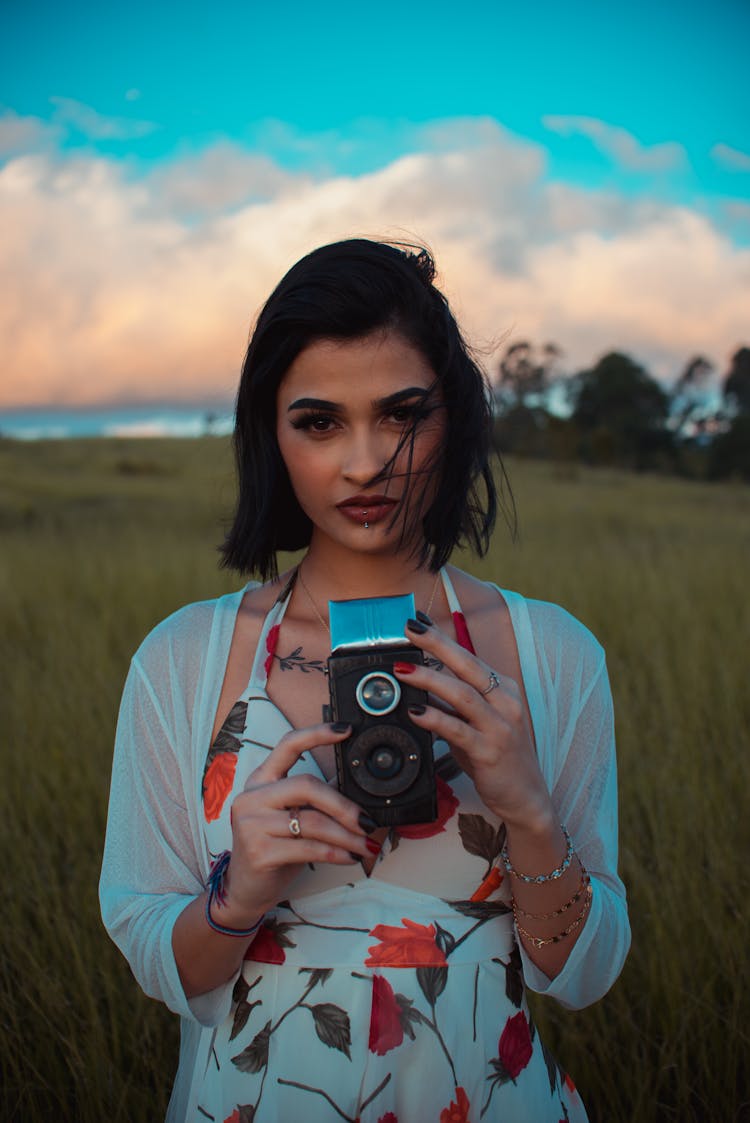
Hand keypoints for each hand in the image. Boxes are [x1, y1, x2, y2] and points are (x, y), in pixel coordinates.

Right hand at [220, 722, 369, 924]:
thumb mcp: (292, 815)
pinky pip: (308, 848)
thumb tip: (355, 779)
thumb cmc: (274, 847)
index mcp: (262, 780)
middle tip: (367, 820)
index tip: (346, 730)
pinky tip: (349, 857)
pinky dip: (336, 853)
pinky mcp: (259, 852)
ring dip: (346, 835)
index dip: (317, 734)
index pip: (288, 745)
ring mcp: (252, 824)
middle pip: (306, 785)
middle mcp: (253, 797)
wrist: (245, 888)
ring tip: (365, 844)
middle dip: (343, 805)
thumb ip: (316, 796)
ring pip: (311, 821)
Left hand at [394, 619, 554, 831]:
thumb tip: (419, 680)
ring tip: (402, 670)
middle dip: (437, 645)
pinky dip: (435, 718)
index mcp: (502, 689)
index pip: (468, 657)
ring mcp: (500, 727)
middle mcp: (505, 702)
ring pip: (462, 694)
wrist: (525, 796)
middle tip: (410, 630)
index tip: (418, 623)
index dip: (442, 639)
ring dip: (429, 679)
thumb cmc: (497, 755)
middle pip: (467, 665)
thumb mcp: (476, 721)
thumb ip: (452, 702)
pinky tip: (415, 712)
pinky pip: (458, 730)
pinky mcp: (490, 752)